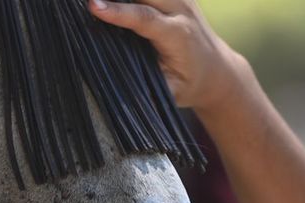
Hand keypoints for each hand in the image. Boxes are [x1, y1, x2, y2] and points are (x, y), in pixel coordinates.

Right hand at [87, 0, 248, 113]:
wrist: (217, 70)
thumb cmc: (191, 83)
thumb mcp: (173, 91)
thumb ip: (150, 82)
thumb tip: (118, 81)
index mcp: (179, 35)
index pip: (145, 18)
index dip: (119, 11)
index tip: (93, 6)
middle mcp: (181, 9)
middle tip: (87, 0)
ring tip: (96, 0)